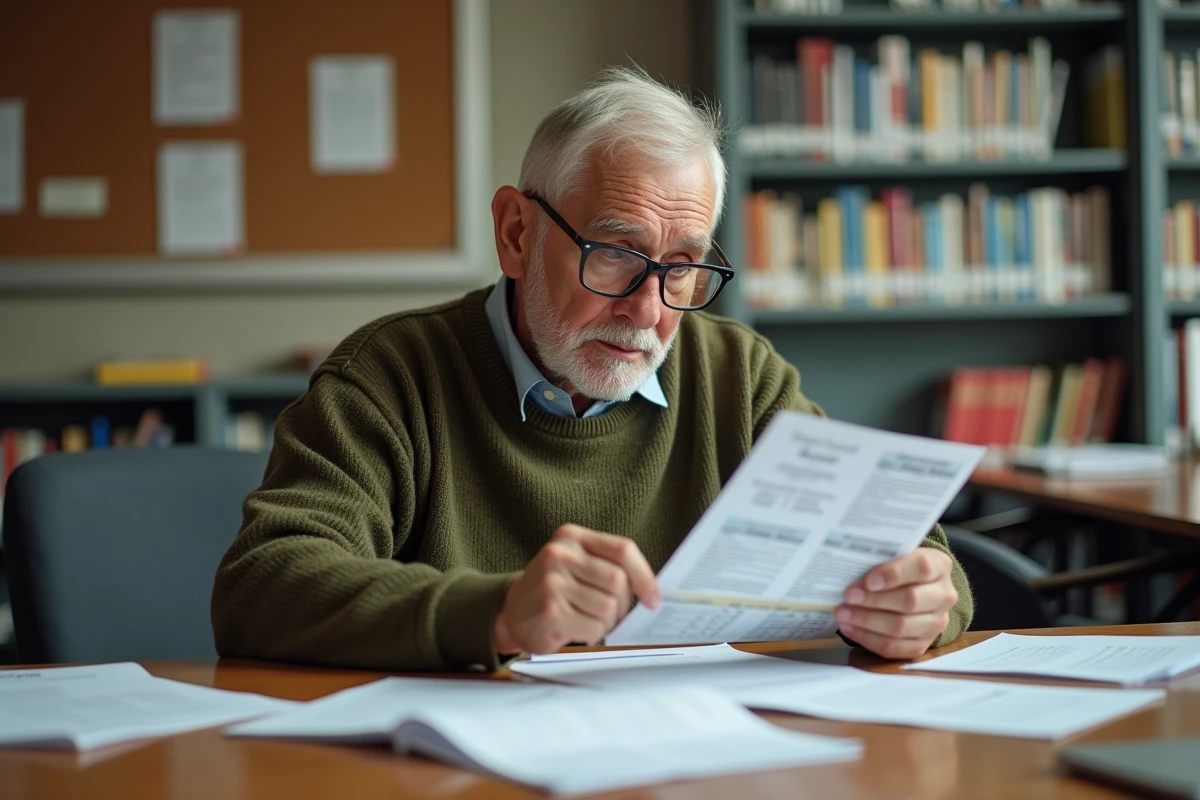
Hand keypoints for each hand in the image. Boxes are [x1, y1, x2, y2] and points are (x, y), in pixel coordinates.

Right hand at [493, 524, 660, 654]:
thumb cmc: (553, 589)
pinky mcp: (550, 611)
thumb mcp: (576, 563)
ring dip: (606, 623)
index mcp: (571, 536)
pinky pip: (594, 628)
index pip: (623, 550)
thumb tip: (652, 590)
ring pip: (608, 608)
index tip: (653, 598)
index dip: (645, 576)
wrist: (511, 613)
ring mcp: (552, 582)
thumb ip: (608, 566)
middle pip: (618, 582)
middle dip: (622, 605)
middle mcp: (559, 554)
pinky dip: (593, 635)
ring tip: (588, 620)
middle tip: (610, 615)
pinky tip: (576, 629)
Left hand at [835, 549, 957, 659]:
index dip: (894, 574)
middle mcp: (943, 595)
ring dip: (867, 621)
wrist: (914, 589)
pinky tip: (850, 628)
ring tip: (843, 613)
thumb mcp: (895, 555)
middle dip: (874, 600)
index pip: (921, 568)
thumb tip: (849, 567)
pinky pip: (894, 647)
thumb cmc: (898, 568)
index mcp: (939, 566)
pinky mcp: (922, 644)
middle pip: (910, 601)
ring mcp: (935, 623)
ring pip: (901, 627)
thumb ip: (881, 559)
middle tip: (848, 597)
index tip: (869, 581)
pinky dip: (867, 638)